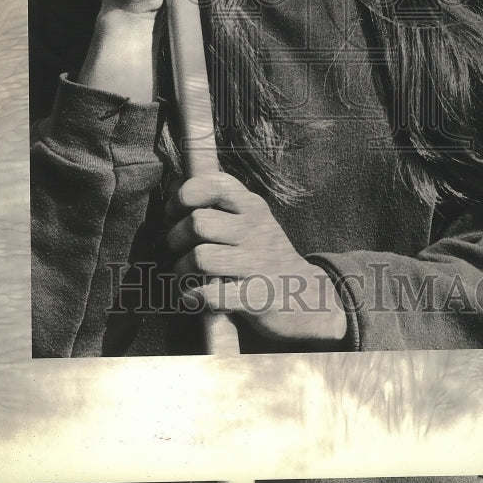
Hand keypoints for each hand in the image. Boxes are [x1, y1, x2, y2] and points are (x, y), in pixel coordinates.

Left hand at [166, 173, 347, 346]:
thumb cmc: (265, 254)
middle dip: (175, 239)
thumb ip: (217, 200)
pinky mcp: (256, 297)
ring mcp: (257, 264)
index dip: (185, 195)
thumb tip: (173, 184)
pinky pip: (210, 295)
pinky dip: (193, 298)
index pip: (214, 184)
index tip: (174, 212)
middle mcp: (256, 230)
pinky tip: (194, 298)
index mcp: (252, 207)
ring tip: (184, 277)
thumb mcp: (251, 219)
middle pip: (198, 223)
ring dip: (181, 271)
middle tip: (177, 250)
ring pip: (199, 258)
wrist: (309, 297)